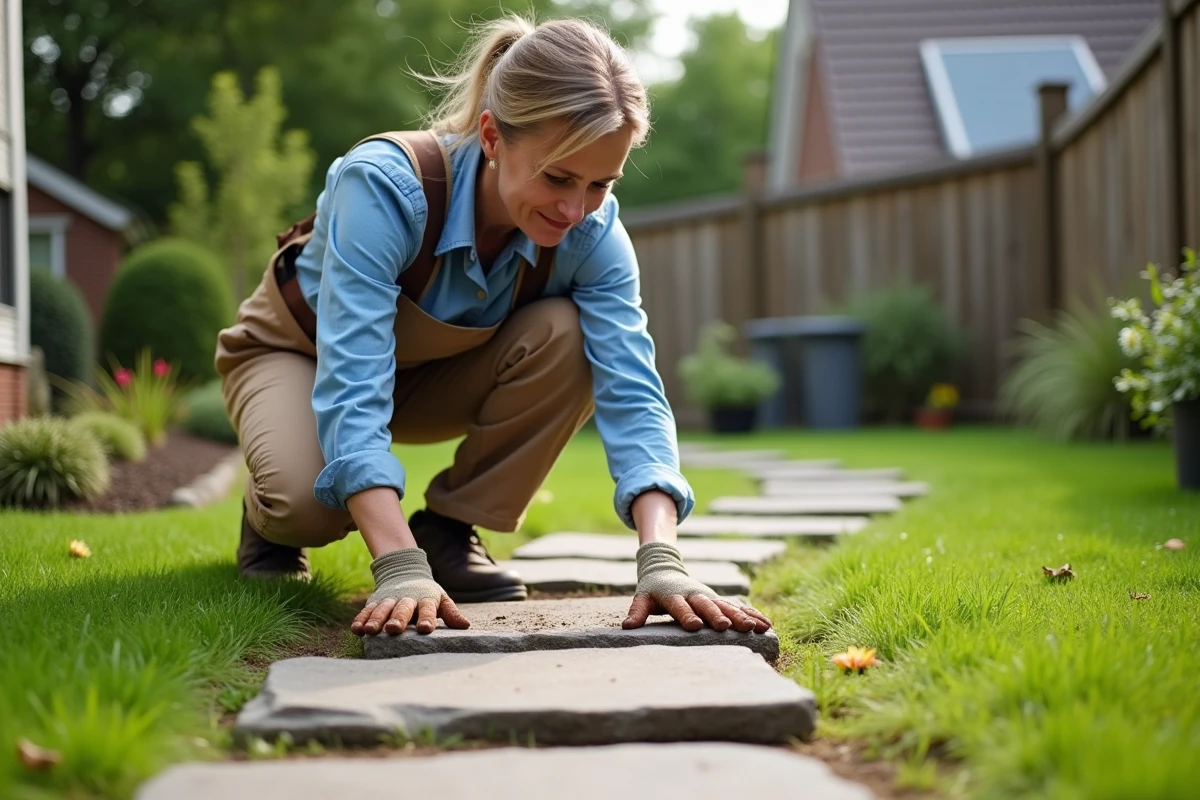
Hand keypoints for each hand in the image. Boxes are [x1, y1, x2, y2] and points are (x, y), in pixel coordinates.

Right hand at [350, 548, 470, 635]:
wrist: (405, 572)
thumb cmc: (427, 594)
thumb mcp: (441, 600)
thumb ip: (451, 613)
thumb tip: (466, 625)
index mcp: (425, 598)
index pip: (427, 608)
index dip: (427, 618)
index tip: (426, 628)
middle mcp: (406, 598)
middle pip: (402, 608)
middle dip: (398, 618)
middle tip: (394, 629)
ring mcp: (390, 599)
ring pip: (382, 609)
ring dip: (376, 619)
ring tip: (371, 631)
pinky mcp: (376, 601)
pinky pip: (367, 610)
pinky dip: (361, 619)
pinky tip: (356, 629)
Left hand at [621, 541, 771, 632]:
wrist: (666, 568)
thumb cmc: (653, 589)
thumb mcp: (643, 598)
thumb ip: (637, 611)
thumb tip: (627, 626)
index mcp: (674, 595)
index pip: (680, 606)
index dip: (686, 615)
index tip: (694, 626)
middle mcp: (694, 595)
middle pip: (707, 605)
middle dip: (717, 615)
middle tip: (727, 626)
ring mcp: (709, 597)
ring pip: (727, 606)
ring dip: (741, 616)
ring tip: (756, 628)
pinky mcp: (719, 600)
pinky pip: (738, 607)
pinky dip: (752, 614)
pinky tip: (766, 625)